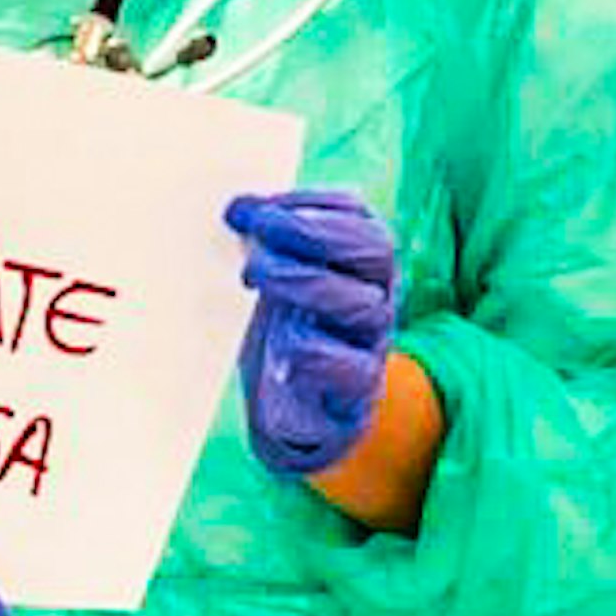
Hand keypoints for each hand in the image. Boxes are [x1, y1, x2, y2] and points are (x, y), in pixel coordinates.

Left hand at [228, 189, 398, 477]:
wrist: (300, 412)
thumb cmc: (290, 334)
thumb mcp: (279, 283)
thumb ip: (264, 246)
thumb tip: (238, 208)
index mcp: (362, 263)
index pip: (359, 217)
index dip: (314, 203)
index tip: (262, 205)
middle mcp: (377, 296)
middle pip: (375, 251)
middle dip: (314, 233)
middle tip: (260, 228)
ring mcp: (372, 344)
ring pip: (365, 306)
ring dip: (306, 283)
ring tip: (253, 275)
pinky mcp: (359, 392)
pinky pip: (353, 370)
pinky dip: (315, 356)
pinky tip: (281, 352)